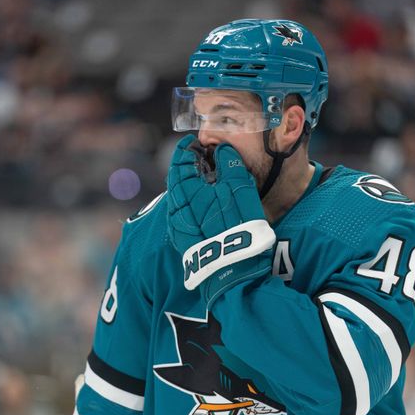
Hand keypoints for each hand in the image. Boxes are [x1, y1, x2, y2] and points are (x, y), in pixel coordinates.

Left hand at [166, 135, 275, 305]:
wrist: (234, 271)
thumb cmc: (239, 226)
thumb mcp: (240, 188)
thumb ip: (229, 164)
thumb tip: (221, 150)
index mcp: (185, 189)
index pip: (180, 160)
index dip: (188, 149)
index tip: (196, 143)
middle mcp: (175, 207)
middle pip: (177, 179)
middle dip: (189, 167)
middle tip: (205, 160)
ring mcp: (177, 225)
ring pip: (180, 198)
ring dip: (191, 187)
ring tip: (208, 182)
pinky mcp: (183, 240)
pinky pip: (183, 214)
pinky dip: (192, 204)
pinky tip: (206, 205)